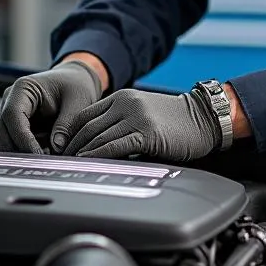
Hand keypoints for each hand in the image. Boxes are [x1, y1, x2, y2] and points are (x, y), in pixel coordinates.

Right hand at [0, 60, 101, 152]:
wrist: (74, 80)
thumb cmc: (75, 86)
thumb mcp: (78, 101)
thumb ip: (66, 124)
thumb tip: (56, 148)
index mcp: (23, 88)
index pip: (12, 115)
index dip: (22, 138)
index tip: (37, 155)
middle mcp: (9, 100)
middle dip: (18, 148)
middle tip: (42, 160)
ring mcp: (7, 113)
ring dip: (18, 151)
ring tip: (45, 153)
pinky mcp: (11, 126)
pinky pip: (8, 143)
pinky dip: (21, 151)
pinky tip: (42, 151)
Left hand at [51, 88, 220, 161]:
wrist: (205, 118)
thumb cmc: (176, 122)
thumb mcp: (143, 113)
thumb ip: (120, 122)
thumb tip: (95, 146)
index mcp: (122, 97)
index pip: (84, 115)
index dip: (68, 134)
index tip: (61, 150)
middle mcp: (126, 104)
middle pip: (87, 127)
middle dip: (71, 147)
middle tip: (60, 163)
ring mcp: (136, 117)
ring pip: (98, 138)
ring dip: (81, 154)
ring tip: (70, 168)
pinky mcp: (146, 133)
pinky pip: (115, 146)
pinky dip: (98, 157)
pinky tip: (90, 165)